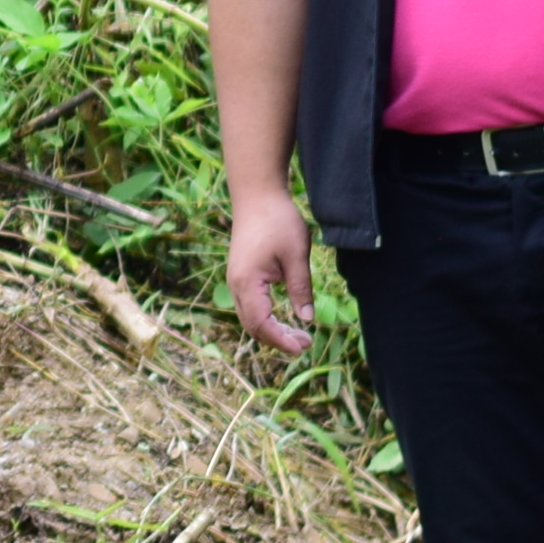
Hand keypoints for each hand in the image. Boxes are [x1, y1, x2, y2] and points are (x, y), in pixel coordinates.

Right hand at [228, 186, 315, 353]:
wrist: (257, 194)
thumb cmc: (278, 221)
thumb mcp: (296, 255)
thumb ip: (301, 288)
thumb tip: (307, 319)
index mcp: (247, 282)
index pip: (261, 323)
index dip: (281, 340)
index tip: (303, 347)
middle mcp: (236, 284)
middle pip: (252, 325)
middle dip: (278, 339)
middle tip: (307, 343)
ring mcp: (236, 279)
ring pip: (250, 317)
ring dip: (272, 330)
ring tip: (299, 335)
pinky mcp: (241, 274)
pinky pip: (250, 306)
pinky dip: (266, 318)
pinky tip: (283, 319)